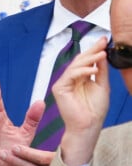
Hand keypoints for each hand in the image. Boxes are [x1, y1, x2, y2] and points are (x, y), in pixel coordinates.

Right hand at [52, 37, 109, 165]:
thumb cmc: (95, 110)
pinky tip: (94, 70)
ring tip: (102, 54)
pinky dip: (83, 71)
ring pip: (75, 66)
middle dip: (92, 50)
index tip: (105, 40)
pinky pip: (71, 75)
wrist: (88, 125)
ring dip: (89, 59)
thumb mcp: (102, 85)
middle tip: (103, 42)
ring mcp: (64, 84)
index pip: (86, 61)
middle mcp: (70, 80)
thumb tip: (102, 53)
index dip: (94, 50)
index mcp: (80, 79)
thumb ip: (101, 70)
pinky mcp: (59, 89)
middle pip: (79, 60)